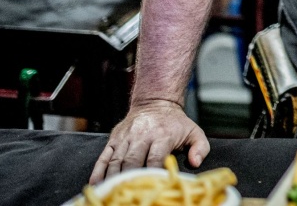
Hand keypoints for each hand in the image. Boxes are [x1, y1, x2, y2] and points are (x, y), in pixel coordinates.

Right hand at [89, 99, 209, 184]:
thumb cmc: (176, 123)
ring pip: (116, 161)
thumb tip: (194, 163)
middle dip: (130, 180)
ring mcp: (126, 137)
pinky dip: (98, 171)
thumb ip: (200, 148)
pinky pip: (104, 156)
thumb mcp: (194, 132)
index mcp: (162, 135)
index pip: (155, 158)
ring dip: (113, 179)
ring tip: (112, 194)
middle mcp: (142, 136)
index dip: (152, 175)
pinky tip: (96, 184)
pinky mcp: (114, 139)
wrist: (155, 102)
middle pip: (132, 161)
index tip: (152, 189)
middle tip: (130, 195)